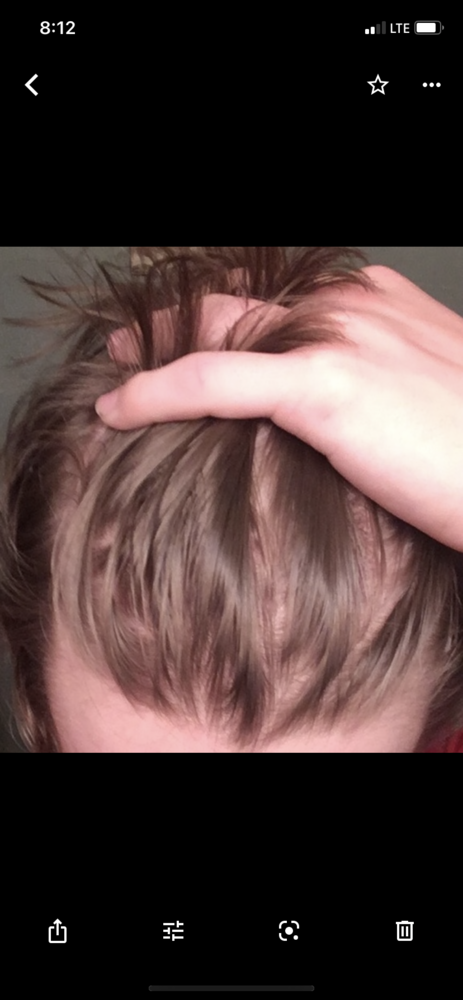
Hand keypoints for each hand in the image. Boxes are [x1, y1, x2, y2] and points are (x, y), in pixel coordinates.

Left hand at [95, 267, 462, 550]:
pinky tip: (118, 408)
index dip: (220, 317)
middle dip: (178, 324)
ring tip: (118, 370)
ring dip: (157, 351)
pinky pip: (211, 378)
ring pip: (216, 331)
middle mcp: (348, 304)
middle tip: (131, 345)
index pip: (274, 300)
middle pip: (237, 306)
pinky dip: (154, 392)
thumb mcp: (419, 391)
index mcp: (372, 301)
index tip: (184, 335)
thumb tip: (331, 405)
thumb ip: (369, 378)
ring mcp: (334, 338)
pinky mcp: (320, 384)